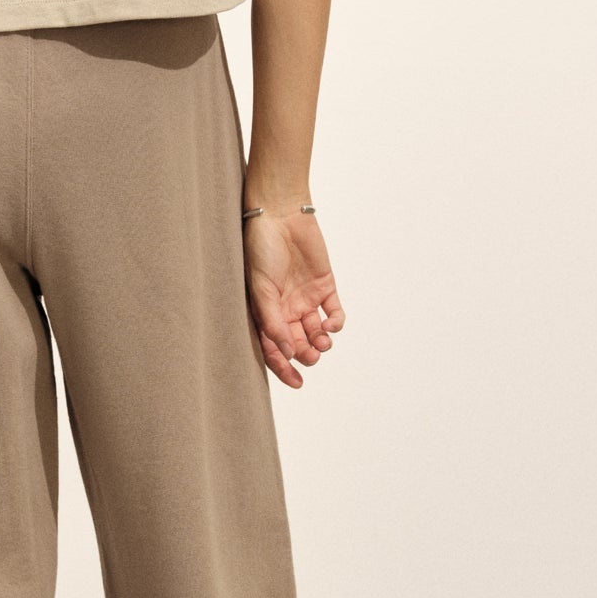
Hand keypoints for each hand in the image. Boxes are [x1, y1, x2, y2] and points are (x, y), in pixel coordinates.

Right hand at [243, 211, 344, 387]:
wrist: (279, 215)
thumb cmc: (260, 248)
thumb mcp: (261, 289)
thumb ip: (273, 322)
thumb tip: (286, 354)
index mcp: (265, 312)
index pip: (274, 347)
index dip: (284, 368)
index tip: (297, 383)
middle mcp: (285, 308)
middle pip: (297, 343)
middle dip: (306, 354)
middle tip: (311, 355)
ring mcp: (306, 298)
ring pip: (317, 332)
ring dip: (321, 342)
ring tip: (322, 341)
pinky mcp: (325, 286)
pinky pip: (334, 313)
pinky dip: (335, 323)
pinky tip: (331, 324)